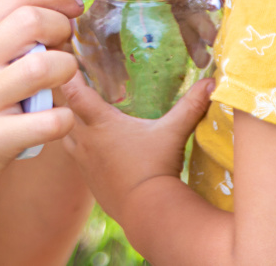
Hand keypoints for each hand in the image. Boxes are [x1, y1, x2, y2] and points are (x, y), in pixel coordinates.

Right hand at [0, 0, 83, 206]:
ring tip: (60, 83)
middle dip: (63, 29)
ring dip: (67, 71)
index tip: (72, 8)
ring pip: (46, 67)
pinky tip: (55, 120)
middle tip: (66, 47)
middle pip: (32, 21)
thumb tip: (46, 17)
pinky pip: (51, 120)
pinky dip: (64, 118)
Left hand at [59, 72, 214, 222]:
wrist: (147, 213)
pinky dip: (79, 146)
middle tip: (72, 83)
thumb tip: (212, 82)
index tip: (65, 62)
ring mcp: (84, 162)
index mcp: (102, 124)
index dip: (68, 75)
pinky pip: (76, 157)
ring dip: (70, 123)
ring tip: (80, 113)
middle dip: (66, 96)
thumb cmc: (157, 169)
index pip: (74, 92)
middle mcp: (87, 141)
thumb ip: (190, 106)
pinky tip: (94, 146)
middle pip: (63, 111)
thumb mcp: (173, 133)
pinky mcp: (89, 180)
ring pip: (66, 135)